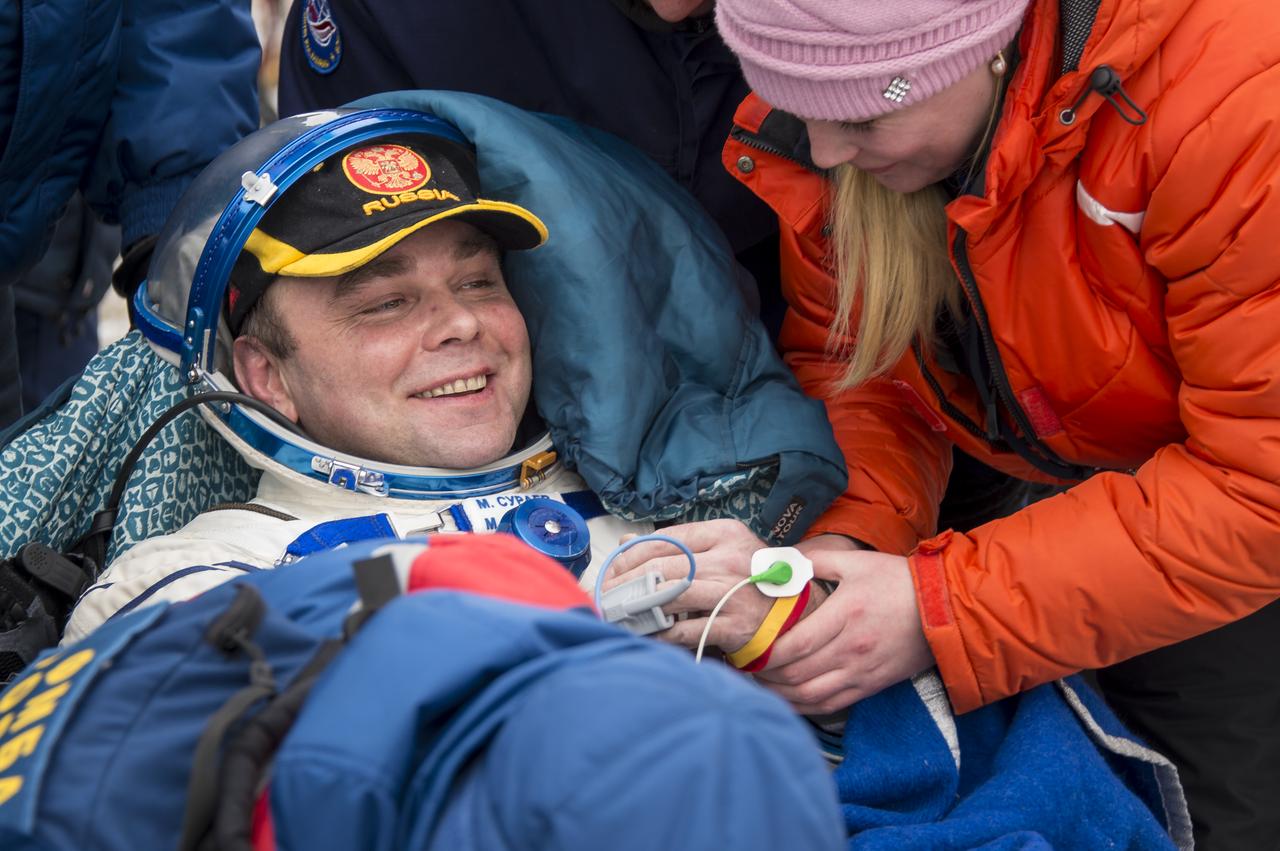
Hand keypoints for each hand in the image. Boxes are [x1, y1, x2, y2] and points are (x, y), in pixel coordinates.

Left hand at [602, 519, 795, 653]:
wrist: (794, 613)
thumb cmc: (752, 578)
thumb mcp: (723, 549)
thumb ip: (679, 544)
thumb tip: (628, 543)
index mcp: (724, 533)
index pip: (664, 538)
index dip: (630, 555)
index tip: (612, 570)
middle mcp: (728, 559)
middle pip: (660, 566)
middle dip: (625, 582)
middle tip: (606, 595)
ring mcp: (731, 593)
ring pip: (667, 596)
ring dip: (635, 607)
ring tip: (617, 614)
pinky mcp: (732, 626)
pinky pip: (682, 630)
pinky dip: (657, 634)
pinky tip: (643, 634)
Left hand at [753, 550, 934, 714]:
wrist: (945, 608)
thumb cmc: (898, 581)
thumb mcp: (856, 562)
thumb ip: (815, 562)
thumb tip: (779, 563)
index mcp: (845, 616)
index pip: (794, 645)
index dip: (765, 654)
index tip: (746, 651)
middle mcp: (851, 649)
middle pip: (797, 674)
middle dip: (765, 675)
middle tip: (744, 668)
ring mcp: (862, 671)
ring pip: (811, 695)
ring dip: (780, 695)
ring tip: (759, 685)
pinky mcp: (872, 685)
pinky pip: (832, 705)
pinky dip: (805, 707)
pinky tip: (787, 701)